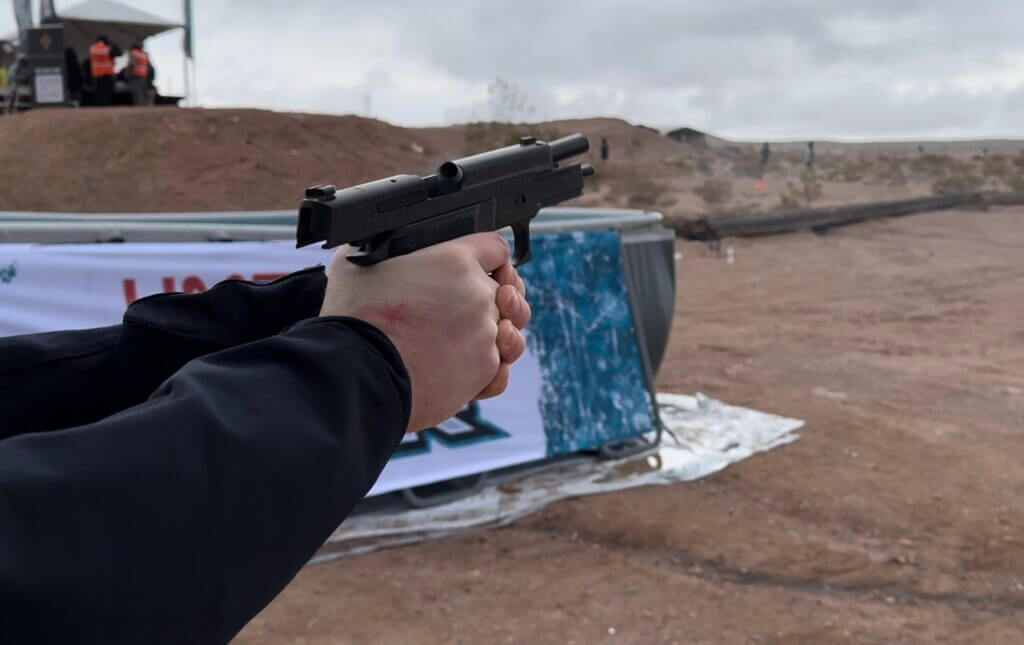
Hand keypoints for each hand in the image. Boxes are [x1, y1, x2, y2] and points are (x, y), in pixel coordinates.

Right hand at [320, 233, 530, 431]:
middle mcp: (479, 294)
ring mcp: (485, 333)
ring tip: (473, 338)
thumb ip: (383, 247)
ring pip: (510, 330)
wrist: (359, 372)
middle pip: (507, 291)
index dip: (491, 259)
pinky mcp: (484, 369)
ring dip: (498, 334)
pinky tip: (470, 364)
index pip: (496, 248)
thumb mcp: (360, 261)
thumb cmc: (355, 318)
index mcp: (455, 259)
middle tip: (471, 310)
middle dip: (495, 299)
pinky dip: (489, 369)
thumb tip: (377, 245)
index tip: (484, 269)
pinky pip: (501, 368)